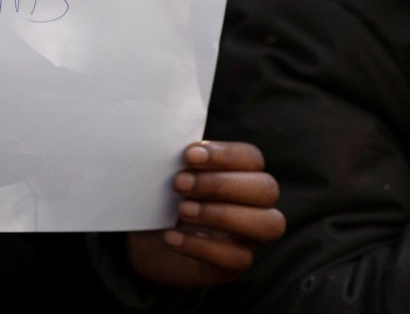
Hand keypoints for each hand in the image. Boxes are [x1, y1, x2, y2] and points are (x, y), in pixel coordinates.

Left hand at [126, 141, 284, 287]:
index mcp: (240, 173)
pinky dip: (201, 247)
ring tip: (181, 210)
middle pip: (266, 189)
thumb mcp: (163, 175)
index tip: (188, 156)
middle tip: (179, 184)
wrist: (142, 240)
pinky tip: (171, 237)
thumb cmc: (159, 198)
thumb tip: (166, 144)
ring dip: (222, 214)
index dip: (224, 155)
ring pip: (267, 224)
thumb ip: (175, 159)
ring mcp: (248, 236)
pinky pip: (237, 259)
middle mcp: (254, 204)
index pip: (251, 158)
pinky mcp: (234, 265)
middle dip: (221, 184)